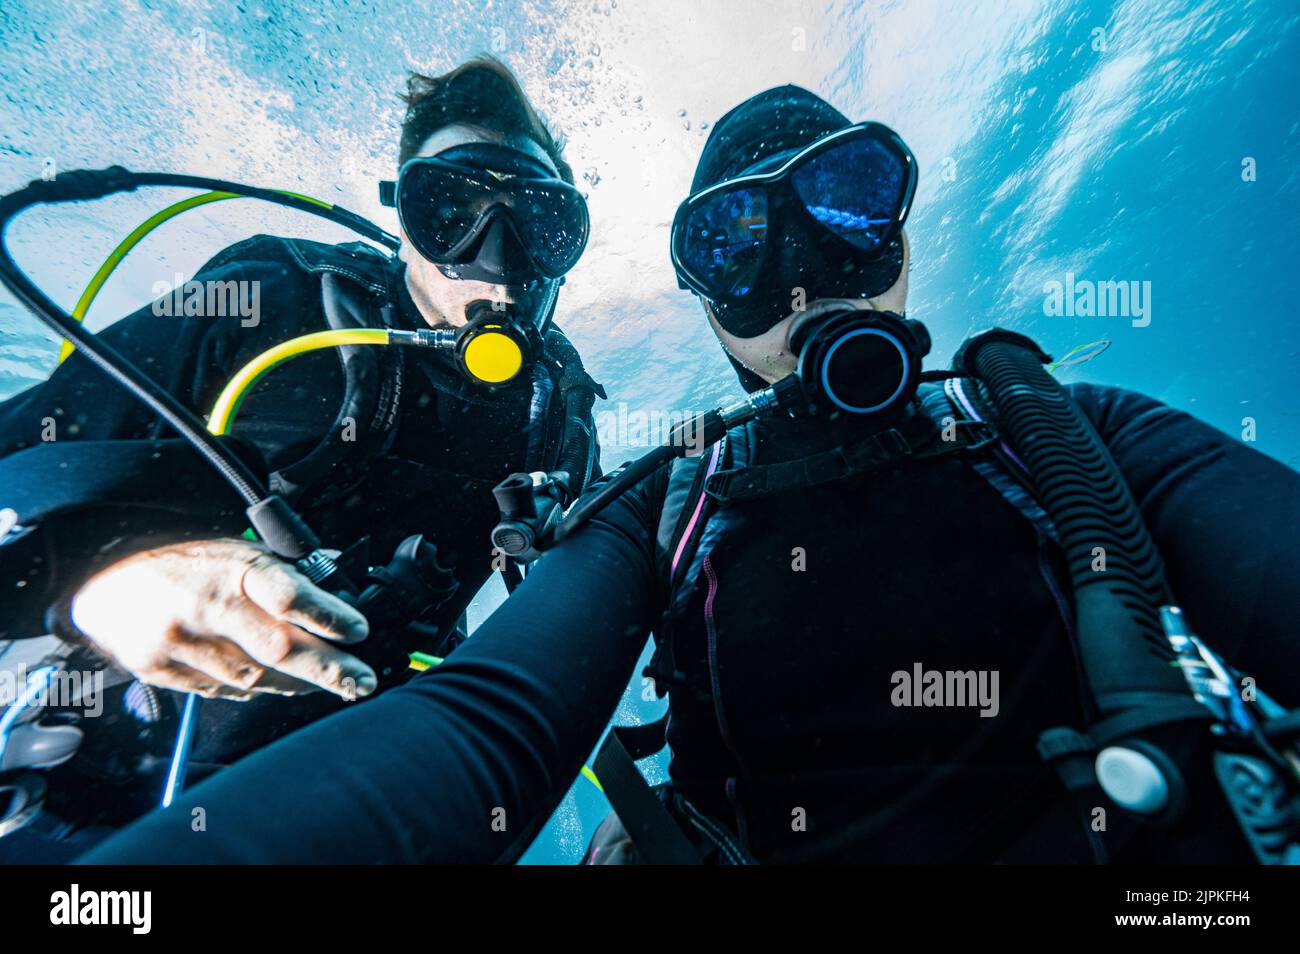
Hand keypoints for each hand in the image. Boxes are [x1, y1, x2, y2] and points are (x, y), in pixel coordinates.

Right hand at [71, 538, 375, 700]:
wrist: (103, 574)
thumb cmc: (183, 562)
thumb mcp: (235, 548)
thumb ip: (282, 572)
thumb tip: (337, 582)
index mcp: (230, 568)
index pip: (288, 594)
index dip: (327, 615)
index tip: (359, 631)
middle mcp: (206, 606)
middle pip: (278, 649)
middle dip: (328, 669)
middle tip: (361, 681)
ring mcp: (179, 642)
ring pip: (254, 679)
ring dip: (295, 685)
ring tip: (323, 684)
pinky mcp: (159, 669)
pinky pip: (221, 691)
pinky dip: (253, 692)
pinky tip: (273, 686)